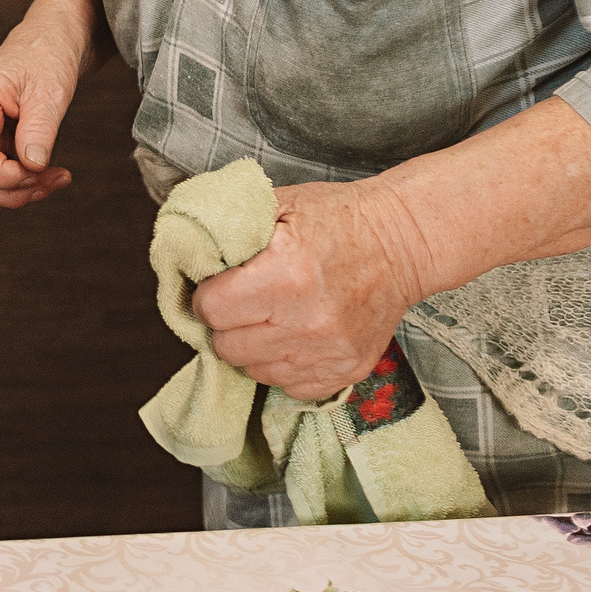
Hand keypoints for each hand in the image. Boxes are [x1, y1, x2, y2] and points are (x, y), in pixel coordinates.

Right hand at [0, 33, 80, 208]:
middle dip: (9, 189)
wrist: (54, 39)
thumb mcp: (50, 90)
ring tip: (53, 179)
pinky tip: (49, 173)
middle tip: (48, 182)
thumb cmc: (48, 53)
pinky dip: (24, 180)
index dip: (2, 175)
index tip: (37, 173)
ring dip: (18, 189)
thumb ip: (39, 129)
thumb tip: (32, 166)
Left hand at [192, 180, 426, 402]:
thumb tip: (185, 252)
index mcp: (286, 275)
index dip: (208, 294)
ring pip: (254, 370)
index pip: (211, 309)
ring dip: (252, 346)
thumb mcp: (281, 204)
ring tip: (271, 316)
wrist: (404, 243)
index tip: (220, 283)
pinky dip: (282, 364)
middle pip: (227, 347)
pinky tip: (294, 334)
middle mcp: (306, 322)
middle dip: (226, 323)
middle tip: (244, 300)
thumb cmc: (339, 219)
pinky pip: (288, 387)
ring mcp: (328, 353)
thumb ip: (229, 228)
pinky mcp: (346, 372)